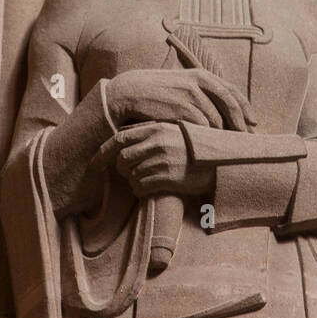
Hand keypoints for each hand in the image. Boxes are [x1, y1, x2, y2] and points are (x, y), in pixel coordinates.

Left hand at [98, 123, 213, 199]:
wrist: (221, 161)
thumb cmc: (196, 146)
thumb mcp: (175, 129)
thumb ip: (151, 131)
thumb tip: (124, 136)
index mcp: (156, 128)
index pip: (119, 139)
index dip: (103, 152)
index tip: (95, 163)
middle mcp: (157, 143)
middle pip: (122, 159)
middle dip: (121, 169)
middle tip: (130, 172)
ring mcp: (162, 161)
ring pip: (131, 175)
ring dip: (133, 180)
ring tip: (146, 178)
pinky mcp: (167, 178)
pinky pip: (141, 187)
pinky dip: (141, 190)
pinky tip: (152, 187)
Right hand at [104, 69, 253, 132]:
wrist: (131, 92)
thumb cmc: (158, 92)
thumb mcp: (182, 84)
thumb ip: (202, 92)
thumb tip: (224, 111)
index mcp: (202, 75)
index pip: (232, 91)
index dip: (245, 108)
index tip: (253, 122)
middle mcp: (199, 83)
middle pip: (230, 106)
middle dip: (240, 124)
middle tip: (247, 138)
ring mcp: (190, 96)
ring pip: (216, 120)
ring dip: (221, 133)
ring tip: (223, 145)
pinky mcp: (181, 110)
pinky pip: (202, 128)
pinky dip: (205, 137)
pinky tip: (204, 144)